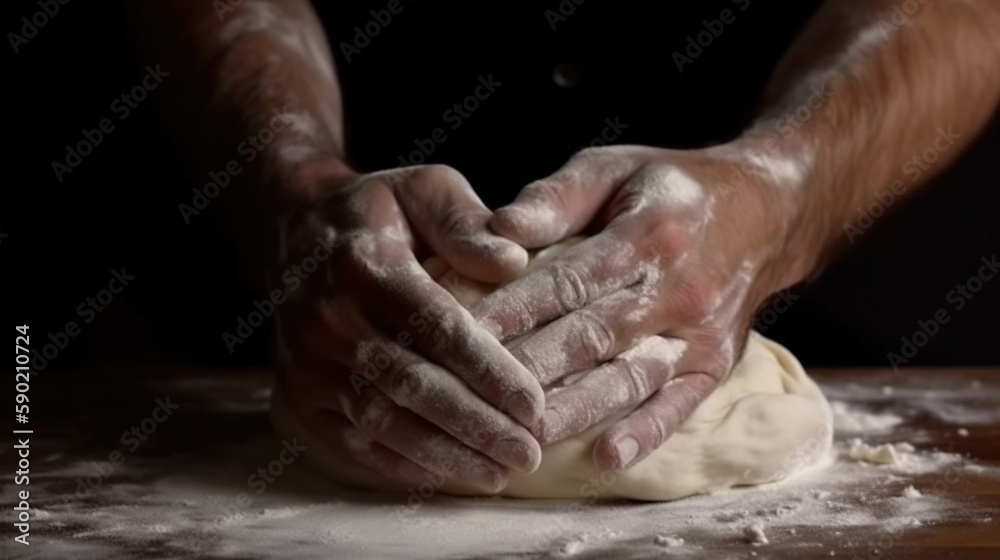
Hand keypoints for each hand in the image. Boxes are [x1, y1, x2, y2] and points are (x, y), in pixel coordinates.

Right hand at [276, 162, 544, 491]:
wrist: (295, 229)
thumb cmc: (380, 210)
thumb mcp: (426, 189)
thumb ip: (467, 223)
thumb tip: (514, 262)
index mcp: (364, 263)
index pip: (435, 327)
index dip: (487, 371)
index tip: (534, 404)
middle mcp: (326, 317)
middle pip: (412, 384)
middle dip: (475, 425)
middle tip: (529, 451)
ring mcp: (307, 362)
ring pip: (383, 422)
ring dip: (445, 455)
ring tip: (501, 472)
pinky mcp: (299, 395)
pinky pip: (354, 441)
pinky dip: (404, 464)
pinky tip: (451, 474)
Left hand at [470, 144, 799, 471]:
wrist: (767, 211)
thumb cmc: (669, 187)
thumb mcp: (613, 167)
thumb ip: (557, 197)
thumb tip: (500, 227)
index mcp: (649, 232)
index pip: (569, 279)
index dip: (513, 308)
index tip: (460, 333)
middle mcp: (680, 288)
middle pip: (593, 335)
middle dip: (530, 368)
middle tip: (472, 397)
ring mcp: (702, 333)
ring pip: (630, 377)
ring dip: (575, 411)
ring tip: (523, 438)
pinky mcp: (716, 364)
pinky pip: (680, 405)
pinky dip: (646, 433)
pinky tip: (607, 458)